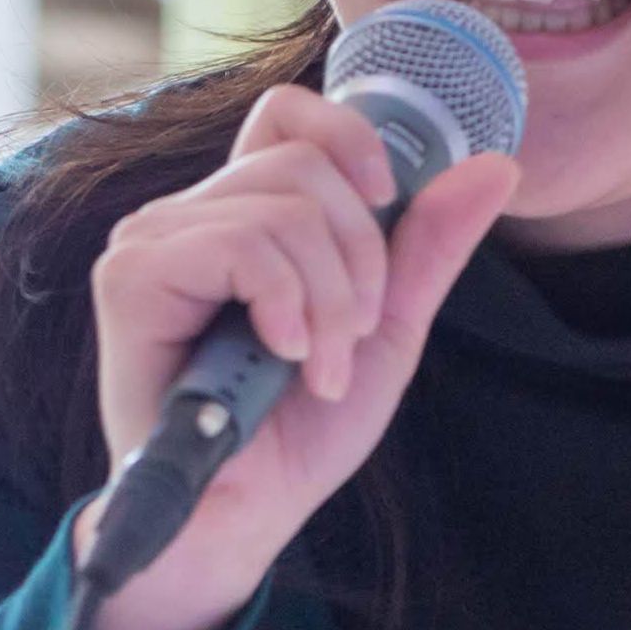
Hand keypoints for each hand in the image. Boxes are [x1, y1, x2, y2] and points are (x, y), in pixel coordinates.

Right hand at [72, 83, 518, 629]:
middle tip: (347, 339)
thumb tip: (498, 166)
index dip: (351, 141)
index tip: (384, 206)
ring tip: (314, 365)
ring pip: (285, 206)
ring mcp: (155, 239)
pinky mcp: (132, 275)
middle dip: (359, 260)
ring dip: (329, 300)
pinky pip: (242, 242)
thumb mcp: (386, 328)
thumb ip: (428, 247)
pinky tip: (279, 357)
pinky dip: (287, 305)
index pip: (291, 115)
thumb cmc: (298, 428)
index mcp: (246, 213)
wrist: (243, 514)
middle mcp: (193, 213)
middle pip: (307, 163)